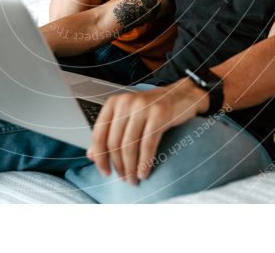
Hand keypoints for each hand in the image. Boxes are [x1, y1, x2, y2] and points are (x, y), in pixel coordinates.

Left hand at [87, 79, 206, 183]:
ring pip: (130, 146)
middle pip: (115, 142)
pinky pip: (147, 145)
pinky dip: (144, 163)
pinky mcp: (159, 115)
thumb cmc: (153, 109)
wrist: (182, 95)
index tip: (104, 172)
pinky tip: (144, 174)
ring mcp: (143, 108)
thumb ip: (110, 133)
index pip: (99, 134)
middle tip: (123, 179)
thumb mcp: (128, 117)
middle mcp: (126, 103)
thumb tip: (91, 155)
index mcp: (114, 103)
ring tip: (133, 180)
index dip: (100, 157)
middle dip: (118, 166)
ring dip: (131, 168)